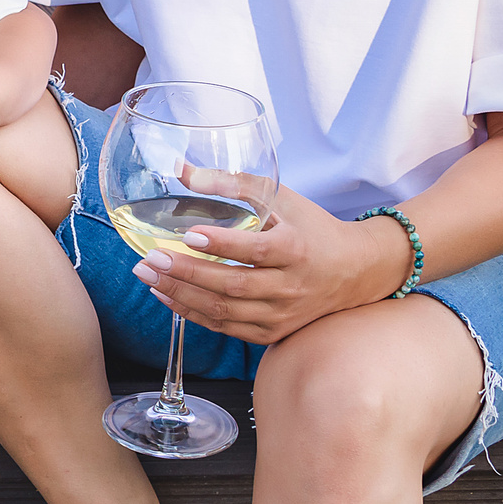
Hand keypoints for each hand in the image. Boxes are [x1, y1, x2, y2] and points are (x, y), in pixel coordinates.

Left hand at [126, 180, 413, 345]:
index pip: (255, 251)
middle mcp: (290, 287)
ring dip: (181, 295)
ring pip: (224, 312)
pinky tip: (166, 294)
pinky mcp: (273, 332)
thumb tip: (182, 170)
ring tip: (147, 275)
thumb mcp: (281, 198)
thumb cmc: (312, 228)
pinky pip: (226, 328)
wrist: (355, 272)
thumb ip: (233, 182)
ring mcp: (281, 314)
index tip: (188, 234)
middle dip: (185, 273)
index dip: (221, 245)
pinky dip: (192, 313)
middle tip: (148, 258)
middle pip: (232, 286)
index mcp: (296, 250)